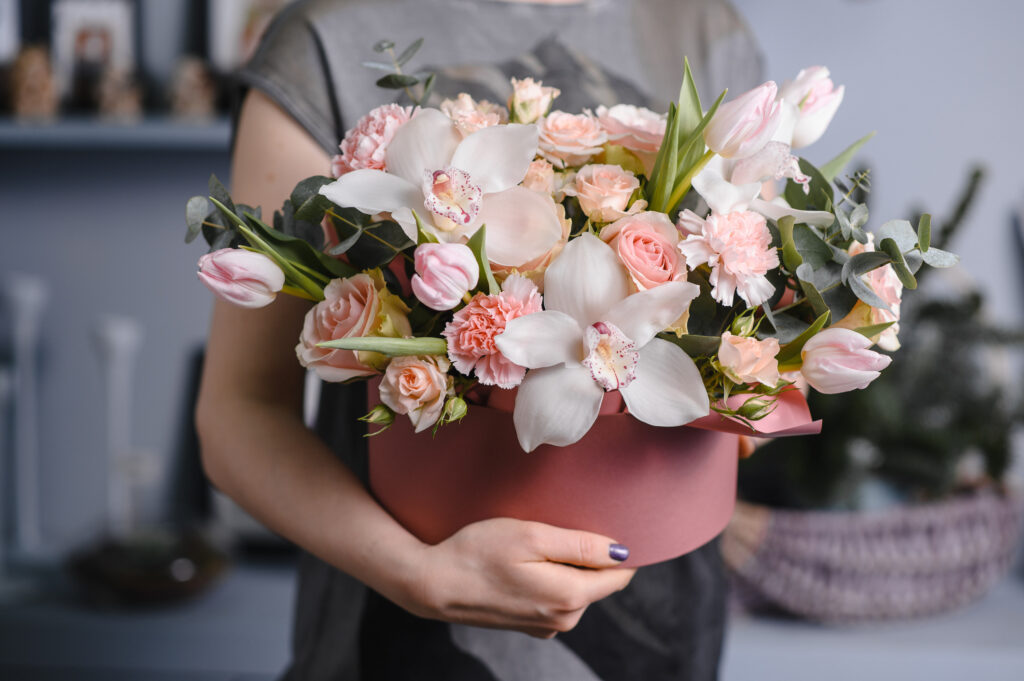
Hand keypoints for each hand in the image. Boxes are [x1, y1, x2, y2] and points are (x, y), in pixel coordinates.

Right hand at [397, 518, 635, 638]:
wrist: (433, 584)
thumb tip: (622, 552)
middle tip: (552, 529)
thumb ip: (581, 544)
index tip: (598, 523)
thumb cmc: (478, 553)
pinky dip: (549, 578)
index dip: (616, 547)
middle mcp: (565, 619)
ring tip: (532, 546)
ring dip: (565, 565)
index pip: (619, 574)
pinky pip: (555, 597)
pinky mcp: (531, 625)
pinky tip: (522, 564)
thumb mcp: (531, 536)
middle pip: (597, 581)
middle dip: (586, 554)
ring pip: (576, 588)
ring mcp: (547, 626)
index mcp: (569, 597)